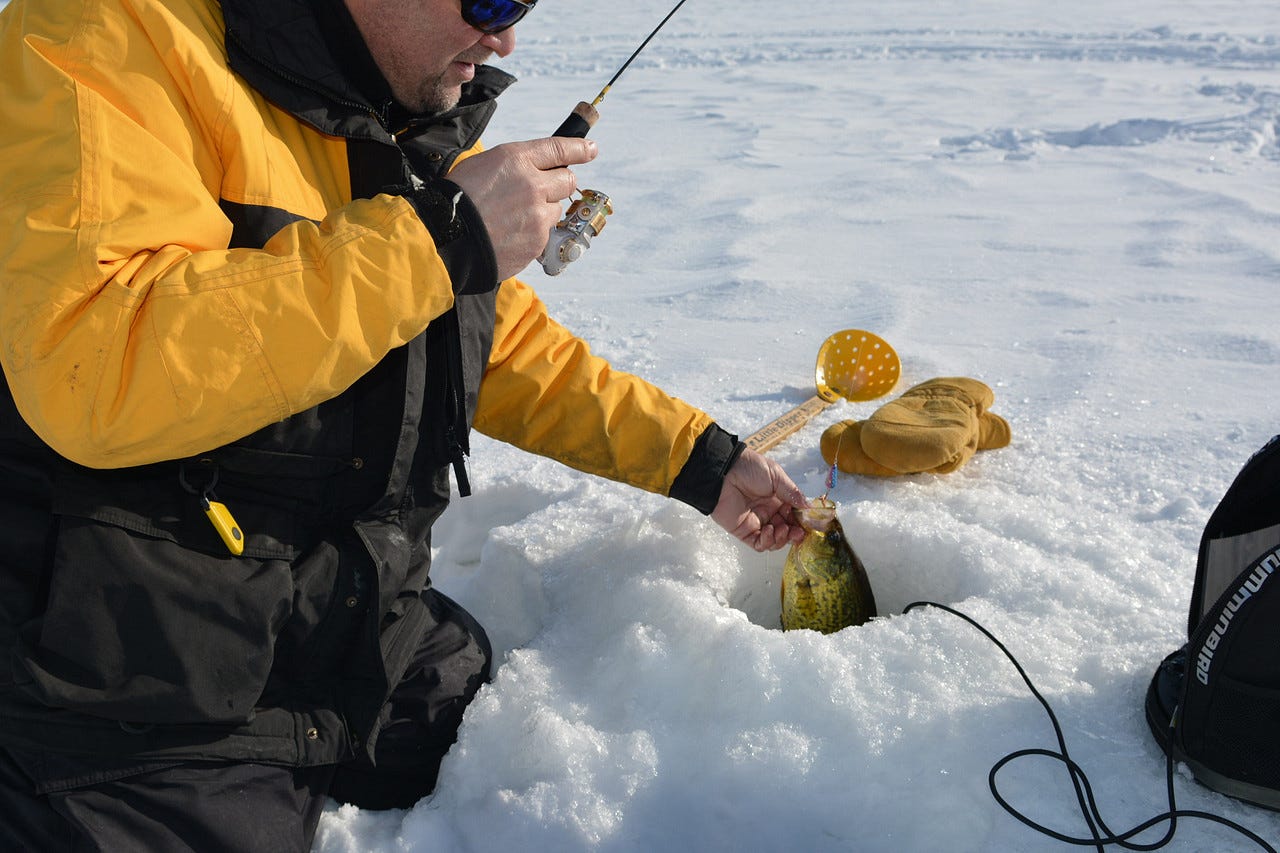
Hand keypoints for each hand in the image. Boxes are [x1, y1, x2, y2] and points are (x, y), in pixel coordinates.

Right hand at [447, 137, 597, 279]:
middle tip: (539, 192)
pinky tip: (510, 233)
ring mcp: (538, 214)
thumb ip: (515, 165)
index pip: (559, 148)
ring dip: (543, 211)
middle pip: (567, 180)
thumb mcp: (483, 165)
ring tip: (513, 217)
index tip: (591, 149)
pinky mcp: (538, 240)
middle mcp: (533, 184)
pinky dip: (533, 233)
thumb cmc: (458, 199)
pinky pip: (546, 233)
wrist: (447, 238)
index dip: (578, 148)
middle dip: (558, 184)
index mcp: (516, 159)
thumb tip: (538, 169)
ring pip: (557, 209)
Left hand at [710, 449, 809, 551]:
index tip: (810, 524)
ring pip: (775, 540)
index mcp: (778, 498)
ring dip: (782, 538)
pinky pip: (759, 544)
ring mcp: (757, 522)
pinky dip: (767, 542)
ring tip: (783, 529)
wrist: (723, 472)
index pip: (794, 515)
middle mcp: (769, 512)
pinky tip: (769, 530)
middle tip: (799, 531)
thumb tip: (808, 507)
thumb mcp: (776, 476)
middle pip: (787, 530)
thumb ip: (792, 493)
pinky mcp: (744, 531)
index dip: (802, 521)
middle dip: (795, 533)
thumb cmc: (749, 468)